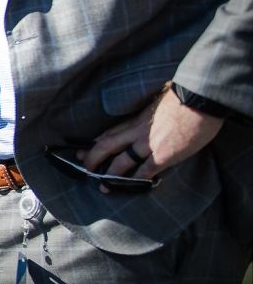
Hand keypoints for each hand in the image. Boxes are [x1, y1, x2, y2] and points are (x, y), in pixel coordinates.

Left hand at [79, 88, 223, 192]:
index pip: (111, 131)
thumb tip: (152, 115)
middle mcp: (137, 131)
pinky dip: (136, 180)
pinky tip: (129, 187)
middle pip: (106, 145)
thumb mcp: (158, 101)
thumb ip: (150, 112)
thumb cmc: (184, 96)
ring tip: (103, 187)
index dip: (97, 141)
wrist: (199, 99)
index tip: (87, 148)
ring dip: (110, 175)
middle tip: (84, 166)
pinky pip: (144, 171)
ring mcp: (148, 144)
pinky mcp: (163, 156)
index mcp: (136, 118)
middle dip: (92, 157)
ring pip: (121, 162)